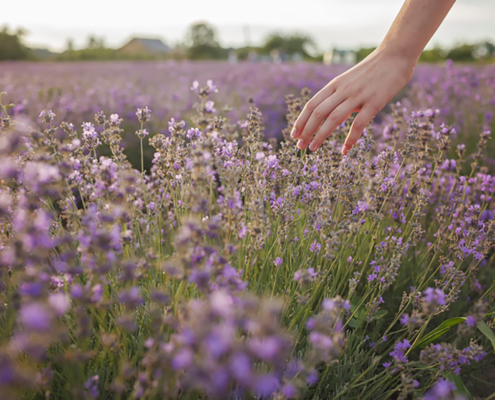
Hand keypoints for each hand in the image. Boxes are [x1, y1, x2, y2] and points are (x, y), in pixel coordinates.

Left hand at [290, 48, 414, 154]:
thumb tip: (328, 114)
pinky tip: (344, 151)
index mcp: (335, 85)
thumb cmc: (372, 70)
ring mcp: (358, 96)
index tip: (294, 134)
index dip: (301, 120)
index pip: (312, 104)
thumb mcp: (349, 80)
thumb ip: (338, 95)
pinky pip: (359, 124)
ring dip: (320, 135)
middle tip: (299, 146)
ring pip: (333, 118)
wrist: (395, 55)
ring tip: (312, 149)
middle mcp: (343, 90)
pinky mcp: (375, 102)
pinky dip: (350, 139)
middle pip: (318, 113)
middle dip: (306, 131)